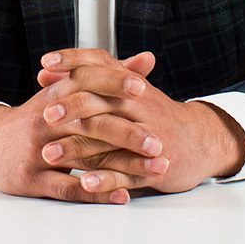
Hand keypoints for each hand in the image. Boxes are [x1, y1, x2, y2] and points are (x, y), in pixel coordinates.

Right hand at [0, 59, 167, 204]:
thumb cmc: (37, 118)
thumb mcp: (65, 93)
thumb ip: (108, 76)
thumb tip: (147, 59)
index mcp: (54, 96)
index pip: (83, 83)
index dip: (112, 83)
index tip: (142, 87)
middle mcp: (43, 121)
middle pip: (88, 123)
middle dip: (126, 133)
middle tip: (158, 141)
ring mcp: (35, 151)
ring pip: (83, 158)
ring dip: (121, 165)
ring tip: (152, 169)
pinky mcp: (30, 179)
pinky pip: (67, 187)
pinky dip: (96, 192)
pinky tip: (122, 194)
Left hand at [35, 48, 244, 195]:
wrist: (200, 142)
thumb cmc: (152, 116)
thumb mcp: (124, 93)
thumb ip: (85, 83)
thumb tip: (45, 73)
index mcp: (130, 85)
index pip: (100, 64)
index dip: (73, 60)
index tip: (45, 62)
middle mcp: (139, 106)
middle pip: (102, 101)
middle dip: (71, 107)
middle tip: (44, 115)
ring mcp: (148, 137)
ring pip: (109, 139)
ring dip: (78, 148)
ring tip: (49, 154)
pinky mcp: (154, 166)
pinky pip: (127, 172)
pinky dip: (106, 178)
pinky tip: (84, 182)